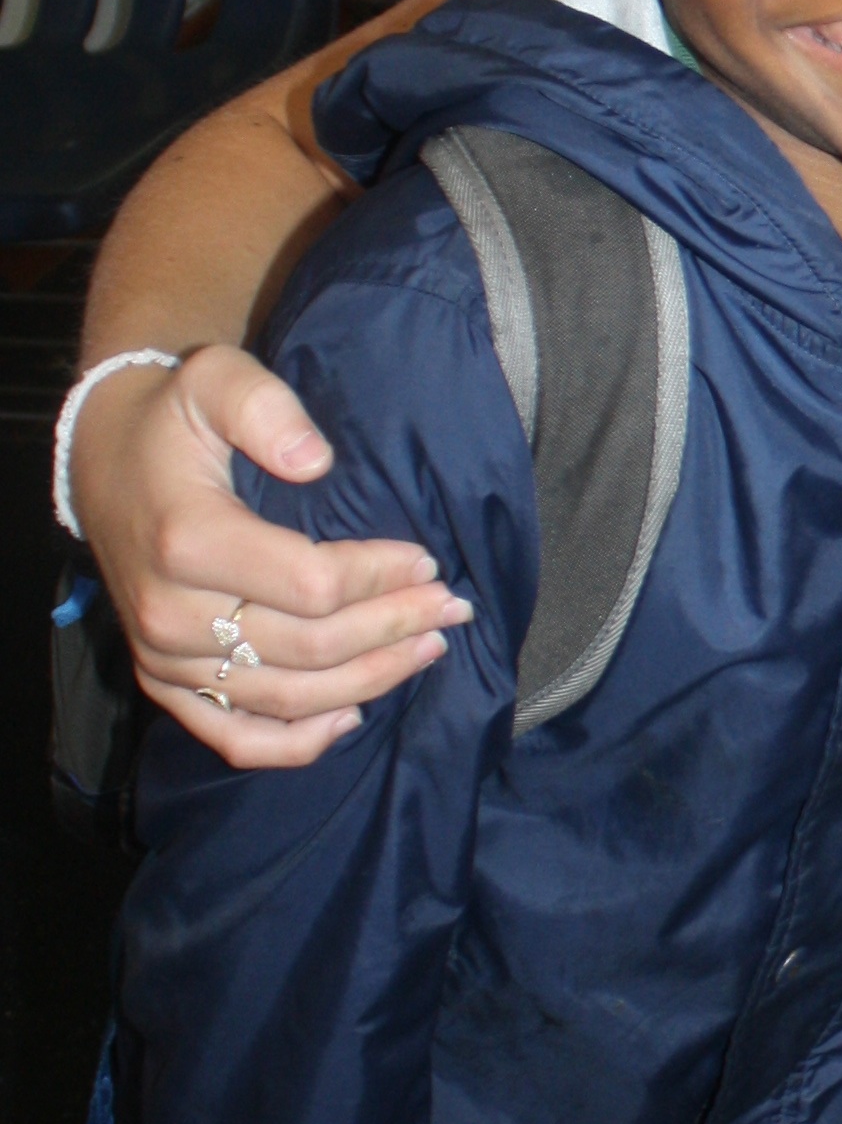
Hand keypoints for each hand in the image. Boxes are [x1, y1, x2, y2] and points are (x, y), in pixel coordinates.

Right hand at [71, 346, 471, 766]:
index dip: (380, 579)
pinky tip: (351, 718)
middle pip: (310, 647)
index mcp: (188, 541)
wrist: (107, 464)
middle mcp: (170, 613)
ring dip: (369, 681)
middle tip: (453, 607)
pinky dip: (297, 742)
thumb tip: (316, 460)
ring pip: (286, 697)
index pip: (311, 585)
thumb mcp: (216, 381)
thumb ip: (266, 408)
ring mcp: (165, 657)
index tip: (428, 560)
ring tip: (429, 649)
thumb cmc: (176, 420)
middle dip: (395, 628)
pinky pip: (233, 737)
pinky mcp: (166, 682)